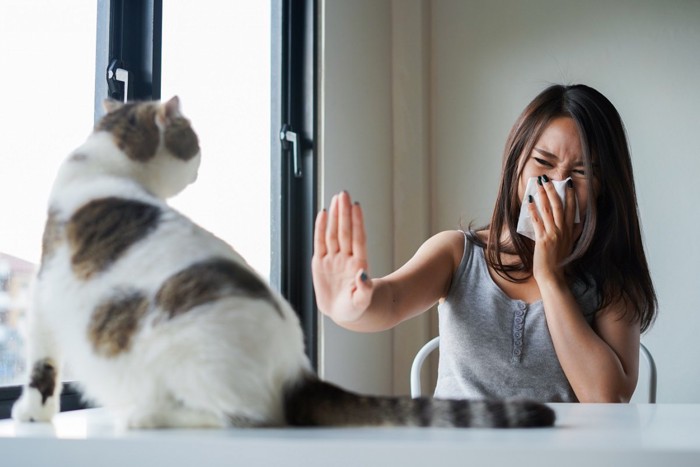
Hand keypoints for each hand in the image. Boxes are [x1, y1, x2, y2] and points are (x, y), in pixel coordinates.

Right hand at [312, 191, 373, 322]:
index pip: (358, 239)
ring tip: (337, 198)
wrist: (342, 312)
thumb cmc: (355, 308)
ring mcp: (333, 259)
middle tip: (344, 193)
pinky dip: (320, 228)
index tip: (356, 206)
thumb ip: (364, 290)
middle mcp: (345, 258)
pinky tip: (323, 213)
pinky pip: (319, 242)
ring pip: (333, 233)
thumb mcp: (361, 302)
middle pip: (345, 231)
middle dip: (344, 212)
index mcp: (357, 265)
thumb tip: (363, 275)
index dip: (357, 222)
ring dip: (335, 215)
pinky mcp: (320, 263)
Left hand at [528, 176, 577, 285]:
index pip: (571, 209)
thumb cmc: (558, 262)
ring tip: (538, 185)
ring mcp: (553, 234)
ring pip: (548, 210)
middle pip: (558, 205)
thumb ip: (570, 233)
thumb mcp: (569, 245)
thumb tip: (573, 222)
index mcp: (569, 231)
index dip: (570, 195)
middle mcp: (563, 230)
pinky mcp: (543, 240)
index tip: (568, 184)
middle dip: (553, 190)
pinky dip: (533, 211)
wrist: (553, 276)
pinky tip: (529, 201)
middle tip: (547, 178)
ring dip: (543, 196)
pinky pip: (537, 222)